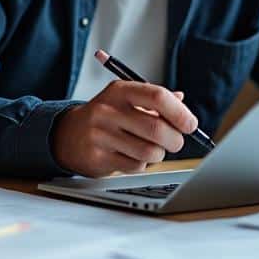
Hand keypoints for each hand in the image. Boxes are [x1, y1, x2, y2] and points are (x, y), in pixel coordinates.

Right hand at [50, 81, 196, 176]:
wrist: (68, 134)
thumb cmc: (106, 116)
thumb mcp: (125, 99)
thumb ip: (154, 99)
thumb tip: (181, 101)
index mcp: (119, 91)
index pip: (157, 97)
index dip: (180, 113)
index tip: (190, 124)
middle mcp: (108, 110)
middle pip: (157, 129)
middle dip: (175, 140)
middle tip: (175, 141)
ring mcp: (101, 135)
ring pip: (150, 152)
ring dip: (157, 154)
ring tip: (149, 148)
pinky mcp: (98, 158)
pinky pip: (136, 167)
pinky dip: (140, 164)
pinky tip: (130, 156)